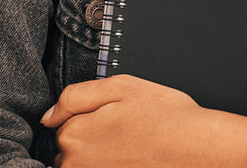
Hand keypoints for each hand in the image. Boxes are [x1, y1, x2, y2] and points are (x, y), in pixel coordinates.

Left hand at [40, 75, 246, 167]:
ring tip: (131, 142)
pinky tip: (132, 154)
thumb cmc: (165, 116)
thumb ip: (76, 96)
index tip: (113, 111)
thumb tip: (49, 115)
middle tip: (125, 125)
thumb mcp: (120, 86)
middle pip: (70, 143)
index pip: (63, 119)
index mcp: (75, 136)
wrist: (196, 148)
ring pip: (83, 160)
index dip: (89, 110)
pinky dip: (110, 161)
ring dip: (100, 150)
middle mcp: (77, 165)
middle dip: (91, 132)